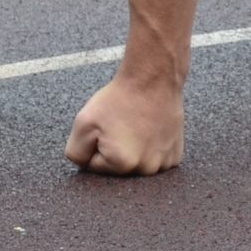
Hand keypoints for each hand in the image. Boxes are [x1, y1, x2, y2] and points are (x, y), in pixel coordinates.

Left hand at [64, 73, 185, 175]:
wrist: (153, 80)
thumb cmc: (119, 99)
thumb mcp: (82, 123)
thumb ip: (75, 153)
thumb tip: (85, 167)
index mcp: (122, 164)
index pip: (94, 167)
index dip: (94, 145)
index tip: (105, 128)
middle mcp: (146, 169)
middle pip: (116, 169)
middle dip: (113, 151)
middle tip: (119, 127)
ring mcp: (164, 164)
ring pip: (136, 166)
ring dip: (133, 151)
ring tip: (135, 128)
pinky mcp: (175, 157)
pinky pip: (154, 161)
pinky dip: (150, 150)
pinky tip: (149, 132)